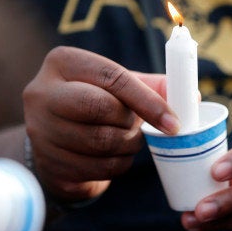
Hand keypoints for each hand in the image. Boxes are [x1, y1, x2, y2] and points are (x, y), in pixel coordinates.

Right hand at [23, 46, 179, 200]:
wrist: (57, 139)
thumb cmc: (94, 103)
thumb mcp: (117, 85)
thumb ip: (152, 86)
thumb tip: (192, 97)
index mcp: (63, 62)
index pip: (113, 76)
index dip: (148, 100)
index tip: (173, 122)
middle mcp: (42, 92)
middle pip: (101, 108)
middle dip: (130, 123)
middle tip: (140, 129)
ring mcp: (40, 129)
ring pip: (100, 142)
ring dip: (128, 146)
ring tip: (129, 140)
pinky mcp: (47, 162)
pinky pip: (96, 168)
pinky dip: (117, 165)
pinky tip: (116, 156)